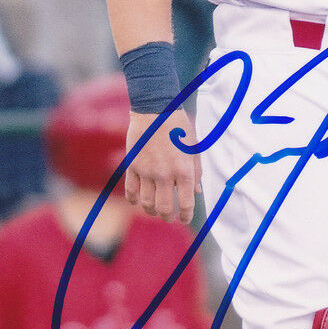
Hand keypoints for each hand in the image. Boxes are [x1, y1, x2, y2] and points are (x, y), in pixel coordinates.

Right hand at [124, 108, 200, 223]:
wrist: (155, 109)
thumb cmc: (179, 127)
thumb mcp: (194, 147)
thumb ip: (196, 171)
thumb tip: (196, 192)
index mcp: (184, 170)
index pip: (185, 203)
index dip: (185, 215)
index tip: (184, 218)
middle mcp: (165, 174)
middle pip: (164, 207)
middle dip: (168, 216)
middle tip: (169, 218)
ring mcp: (147, 171)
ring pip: (146, 202)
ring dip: (151, 210)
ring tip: (154, 211)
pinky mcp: (133, 166)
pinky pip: (131, 190)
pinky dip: (133, 199)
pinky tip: (137, 201)